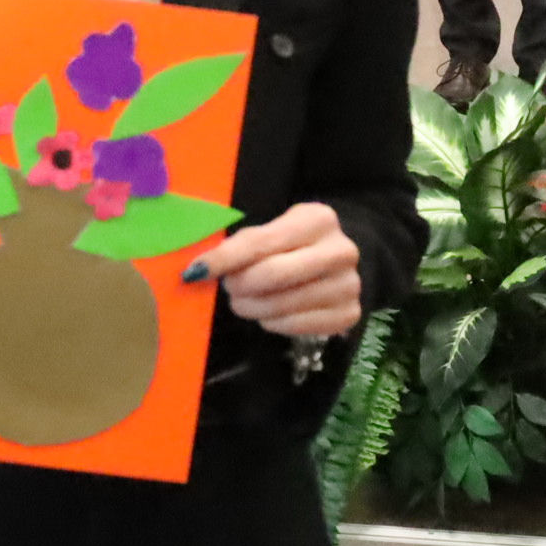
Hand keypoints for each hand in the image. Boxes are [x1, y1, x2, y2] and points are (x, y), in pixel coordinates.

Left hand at [189, 201, 363, 339]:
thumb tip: (200, 269)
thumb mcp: (272, 232)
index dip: (225, 259)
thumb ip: (241, 246)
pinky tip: (269, 312)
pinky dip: (272, 323)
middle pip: (273, 276)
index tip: (196, 271)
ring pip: (281, 305)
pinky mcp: (348, 314)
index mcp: (319, 220)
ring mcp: (348, 285)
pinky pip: (294, 326)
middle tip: (229, 287)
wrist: (337, 262)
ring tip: (246, 301)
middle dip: (239, 285)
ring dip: (252, 307)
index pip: (261, 242)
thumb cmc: (294, 244)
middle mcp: (341, 251)